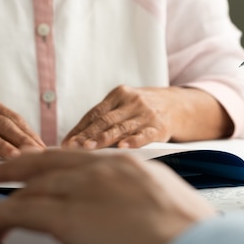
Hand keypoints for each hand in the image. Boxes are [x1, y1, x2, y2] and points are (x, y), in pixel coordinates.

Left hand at [0, 149, 216, 243]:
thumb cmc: (193, 238)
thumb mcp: (174, 206)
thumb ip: (148, 202)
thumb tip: (141, 215)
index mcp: (131, 167)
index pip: (82, 159)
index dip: (57, 163)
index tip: (45, 166)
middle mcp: (104, 170)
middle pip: (51, 161)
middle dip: (22, 165)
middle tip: (0, 170)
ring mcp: (84, 190)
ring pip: (33, 185)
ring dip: (6, 193)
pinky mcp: (67, 218)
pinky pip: (20, 212)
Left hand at [61, 85, 232, 148]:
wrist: (178, 105)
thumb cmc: (141, 109)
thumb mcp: (124, 105)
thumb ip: (103, 119)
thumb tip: (72, 140)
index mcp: (119, 94)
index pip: (94, 113)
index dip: (79, 128)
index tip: (65, 143)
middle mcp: (132, 101)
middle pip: (105, 120)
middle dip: (87, 135)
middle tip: (72, 147)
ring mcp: (147, 114)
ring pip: (121, 128)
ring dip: (103, 139)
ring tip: (88, 149)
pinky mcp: (160, 127)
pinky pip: (144, 134)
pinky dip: (133, 141)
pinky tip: (122, 147)